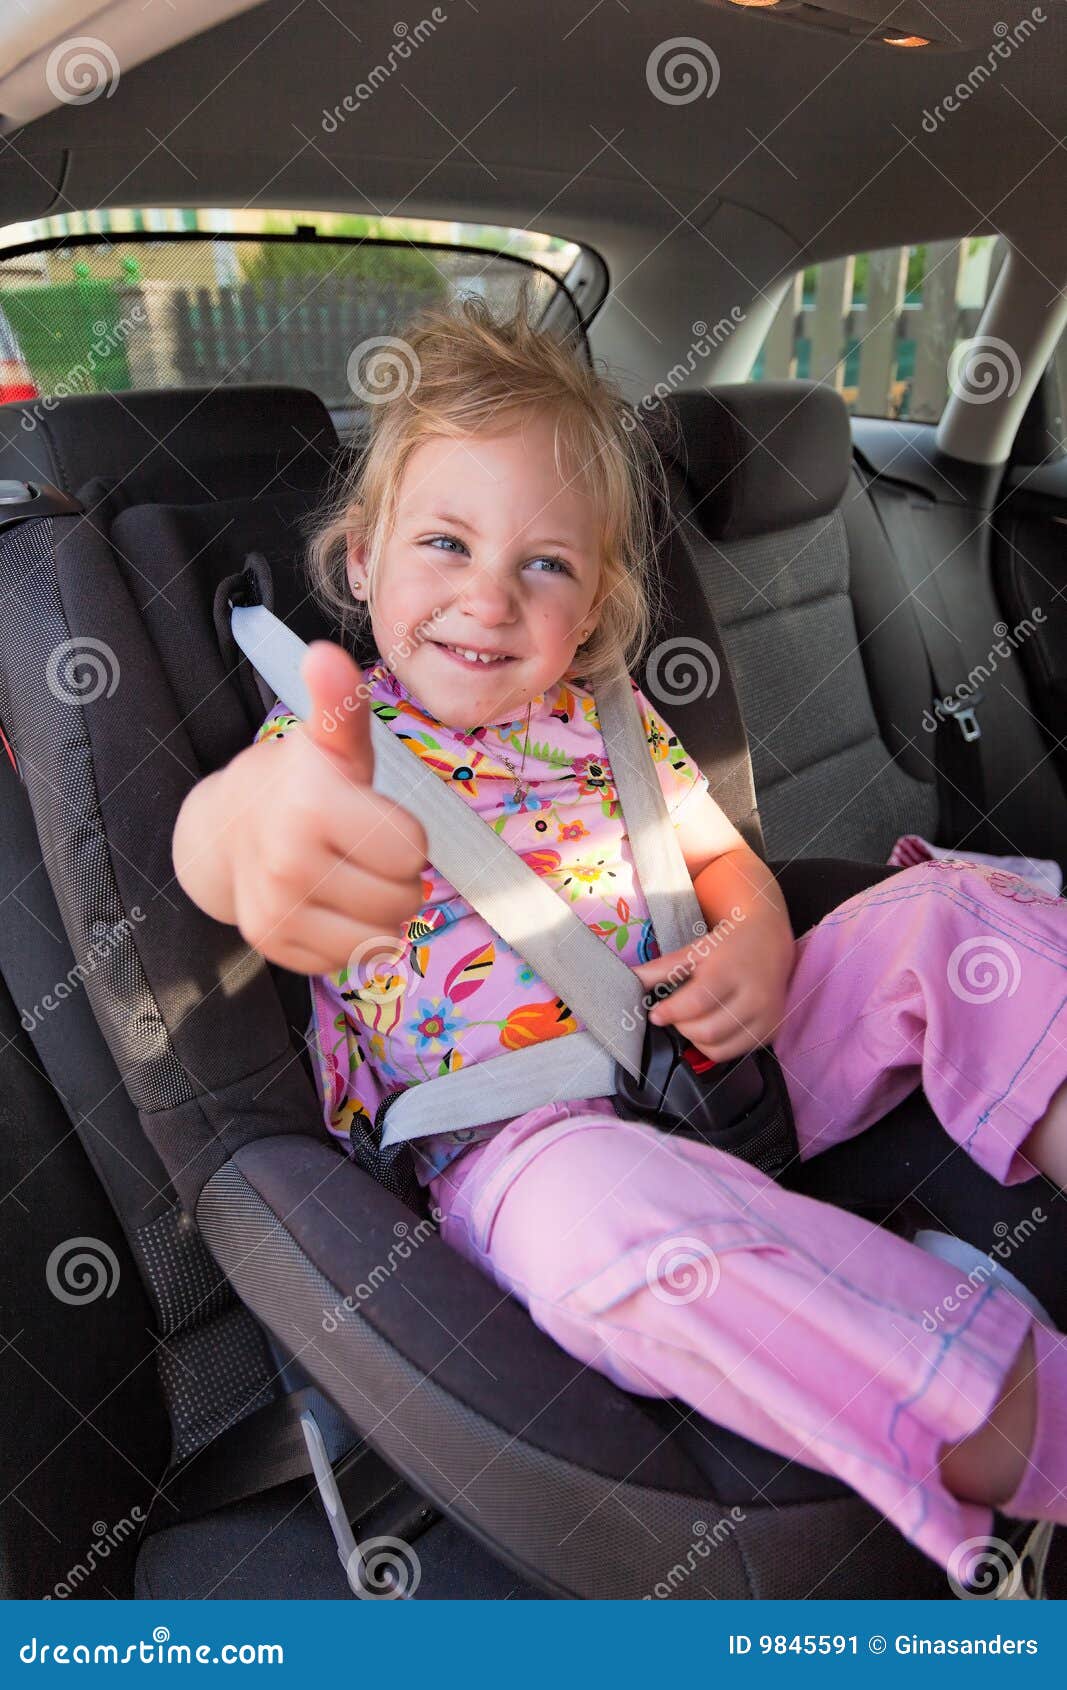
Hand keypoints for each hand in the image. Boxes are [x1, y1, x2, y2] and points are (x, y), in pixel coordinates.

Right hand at [229, 640, 427, 974]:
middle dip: (396, 876)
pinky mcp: (274, 945)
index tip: (371, 816)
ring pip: (383, 939)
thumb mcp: (328, 743)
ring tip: (348, 877)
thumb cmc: (301, 784)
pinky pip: (349, 960)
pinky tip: (326, 903)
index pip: (413, 850)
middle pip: (404, 899)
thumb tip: (327, 656)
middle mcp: (288, 862)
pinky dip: (349, 938)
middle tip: (360, 849)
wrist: (227, 829)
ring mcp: (277, 909)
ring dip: (379, 912)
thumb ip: (339, 705)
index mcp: (312, 807)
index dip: (404, 834)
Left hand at [631, 914, 794, 1061]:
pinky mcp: (771, 1030)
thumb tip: (627, 979)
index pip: (697, 1001)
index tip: (657, 1014)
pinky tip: (713, 1025)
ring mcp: (765, 1016)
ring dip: (696, 1040)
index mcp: (731, 970)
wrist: (769, 940)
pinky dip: (715, 1045)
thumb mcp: (694, 950)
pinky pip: (733, 1053)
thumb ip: (660, 969)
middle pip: (707, 1031)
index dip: (671, 1012)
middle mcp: (754, 995)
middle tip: (677, 1014)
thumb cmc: (728, 946)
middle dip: (682, 1027)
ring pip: (719, 1048)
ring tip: (695, 1020)